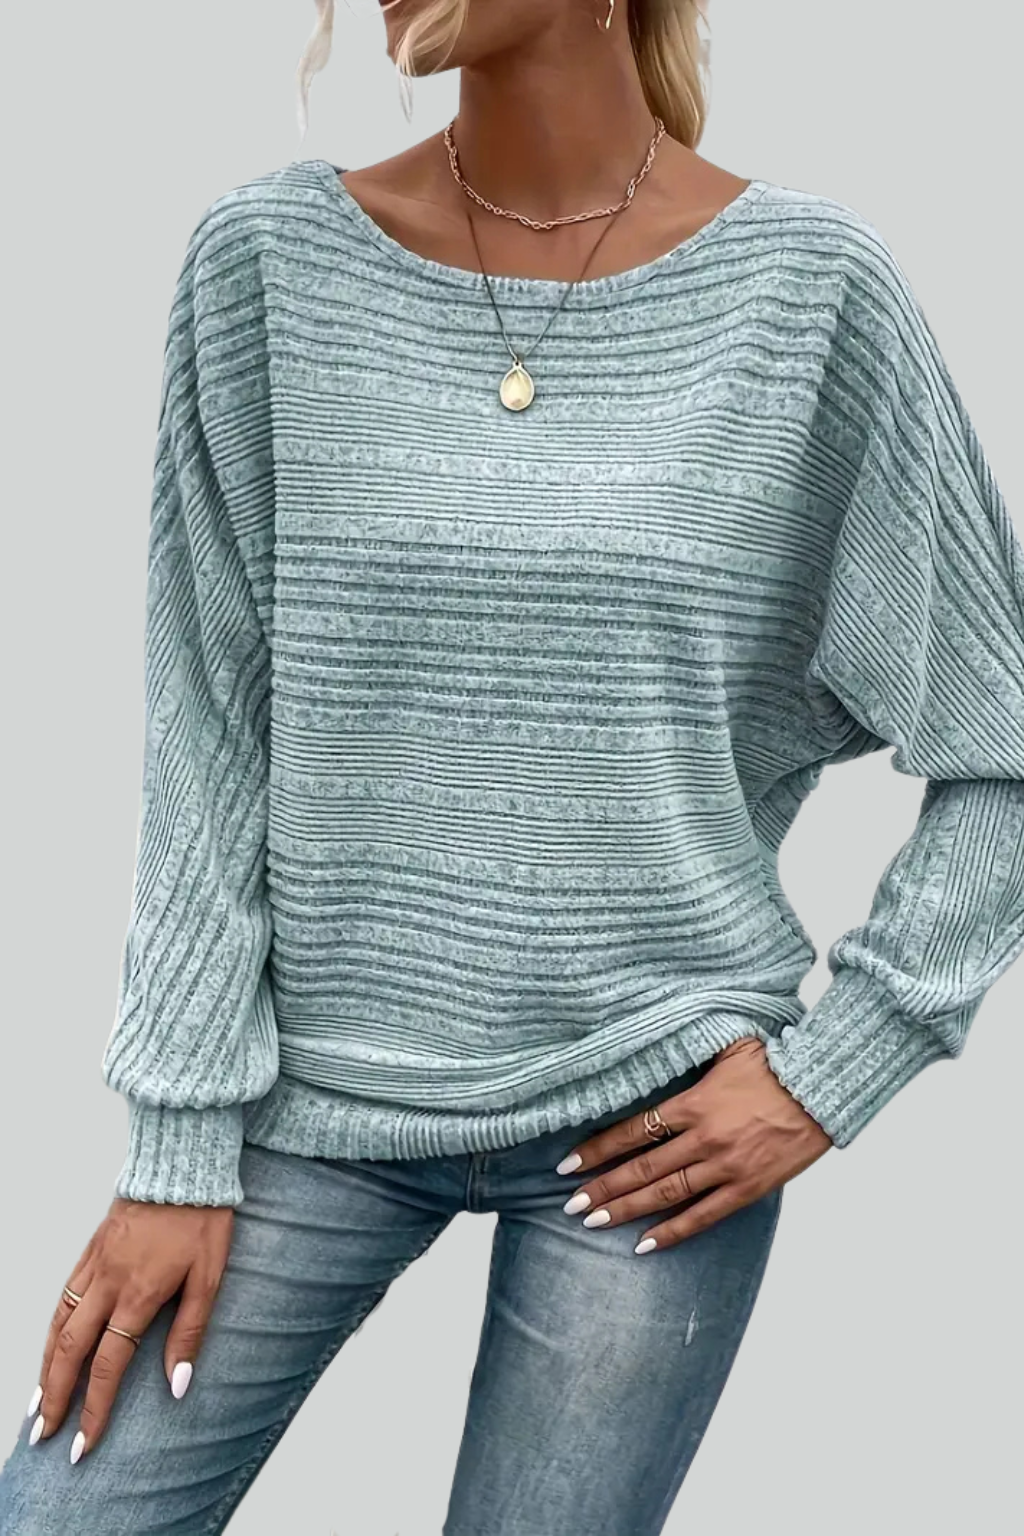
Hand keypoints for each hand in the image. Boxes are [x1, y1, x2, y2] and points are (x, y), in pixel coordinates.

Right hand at [28, 1198, 233, 1462]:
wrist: (182, 1166)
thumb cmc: (203, 1220)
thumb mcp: (210, 1277)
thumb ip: (190, 1332)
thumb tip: (178, 1385)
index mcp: (138, 1294)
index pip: (109, 1365)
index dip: (95, 1408)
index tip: (85, 1444)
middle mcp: (107, 1283)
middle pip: (69, 1352)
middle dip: (54, 1398)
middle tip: (43, 1436)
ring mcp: (94, 1265)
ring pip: (58, 1325)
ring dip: (44, 1369)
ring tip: (37, 1404)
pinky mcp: (90, 1250)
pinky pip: (63, 1297)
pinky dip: (50, 1329)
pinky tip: (50, 1347)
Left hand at [557, 1037, 831, 1251]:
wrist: (821, 1088)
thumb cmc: (774, 1063)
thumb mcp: (728, 1046)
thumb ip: (691, 1053)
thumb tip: (658, 1042)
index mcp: (694, 1103)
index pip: (633, 1130)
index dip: (597, 1149)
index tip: (569, 1164)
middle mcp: (703, 1138)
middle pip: (642, 1168)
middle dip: (602, 1187)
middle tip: (571, 1204)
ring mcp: (725, 1166)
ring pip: (666, 1194)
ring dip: (626, 1210)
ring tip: (594, 1222)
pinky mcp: (748, 1188)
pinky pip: (704, 1216)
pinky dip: (673, 1232)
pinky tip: (645, 1244)